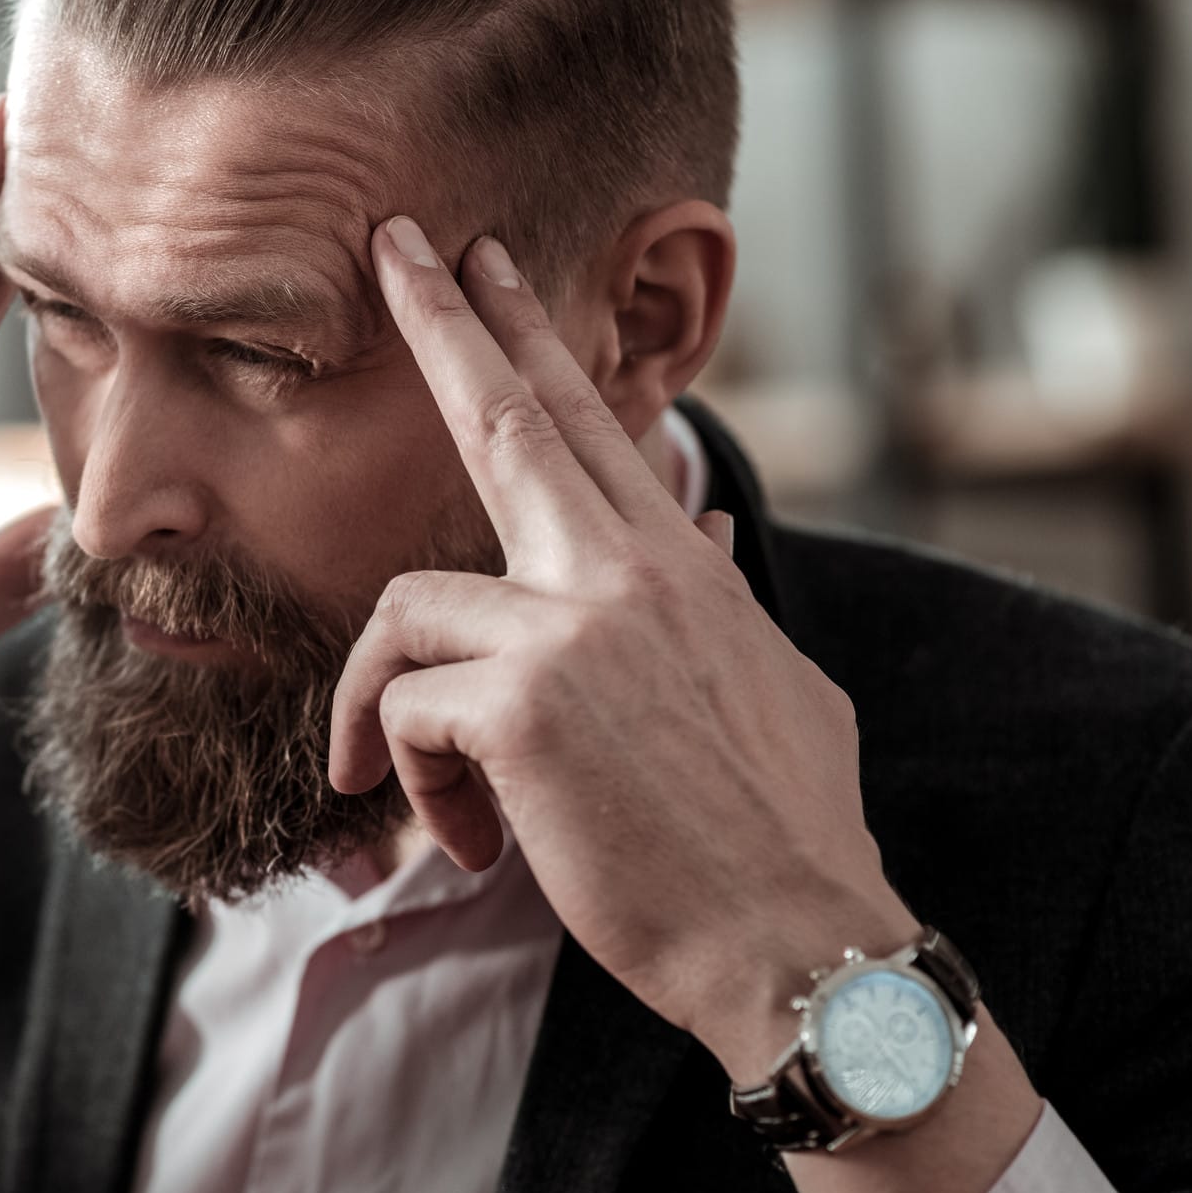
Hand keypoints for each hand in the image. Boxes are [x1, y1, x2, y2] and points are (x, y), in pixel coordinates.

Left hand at [333, 220, 914, 1077]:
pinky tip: (472, 845)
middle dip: (441, 324)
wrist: (799, 947)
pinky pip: (403, 709)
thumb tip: (697, 527)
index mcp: (675, 569)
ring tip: (441, 806)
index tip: (485, 261)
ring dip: (392, 714)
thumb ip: (712, 599)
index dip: (530, 334)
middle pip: (507, 419)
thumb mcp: (768, 688)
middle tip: (394, 245)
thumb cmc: (773, 837)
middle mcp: (629, 572)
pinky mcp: (519, 702)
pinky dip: (412, 782)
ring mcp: (574, 627)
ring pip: (406, 611)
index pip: (590, 422)